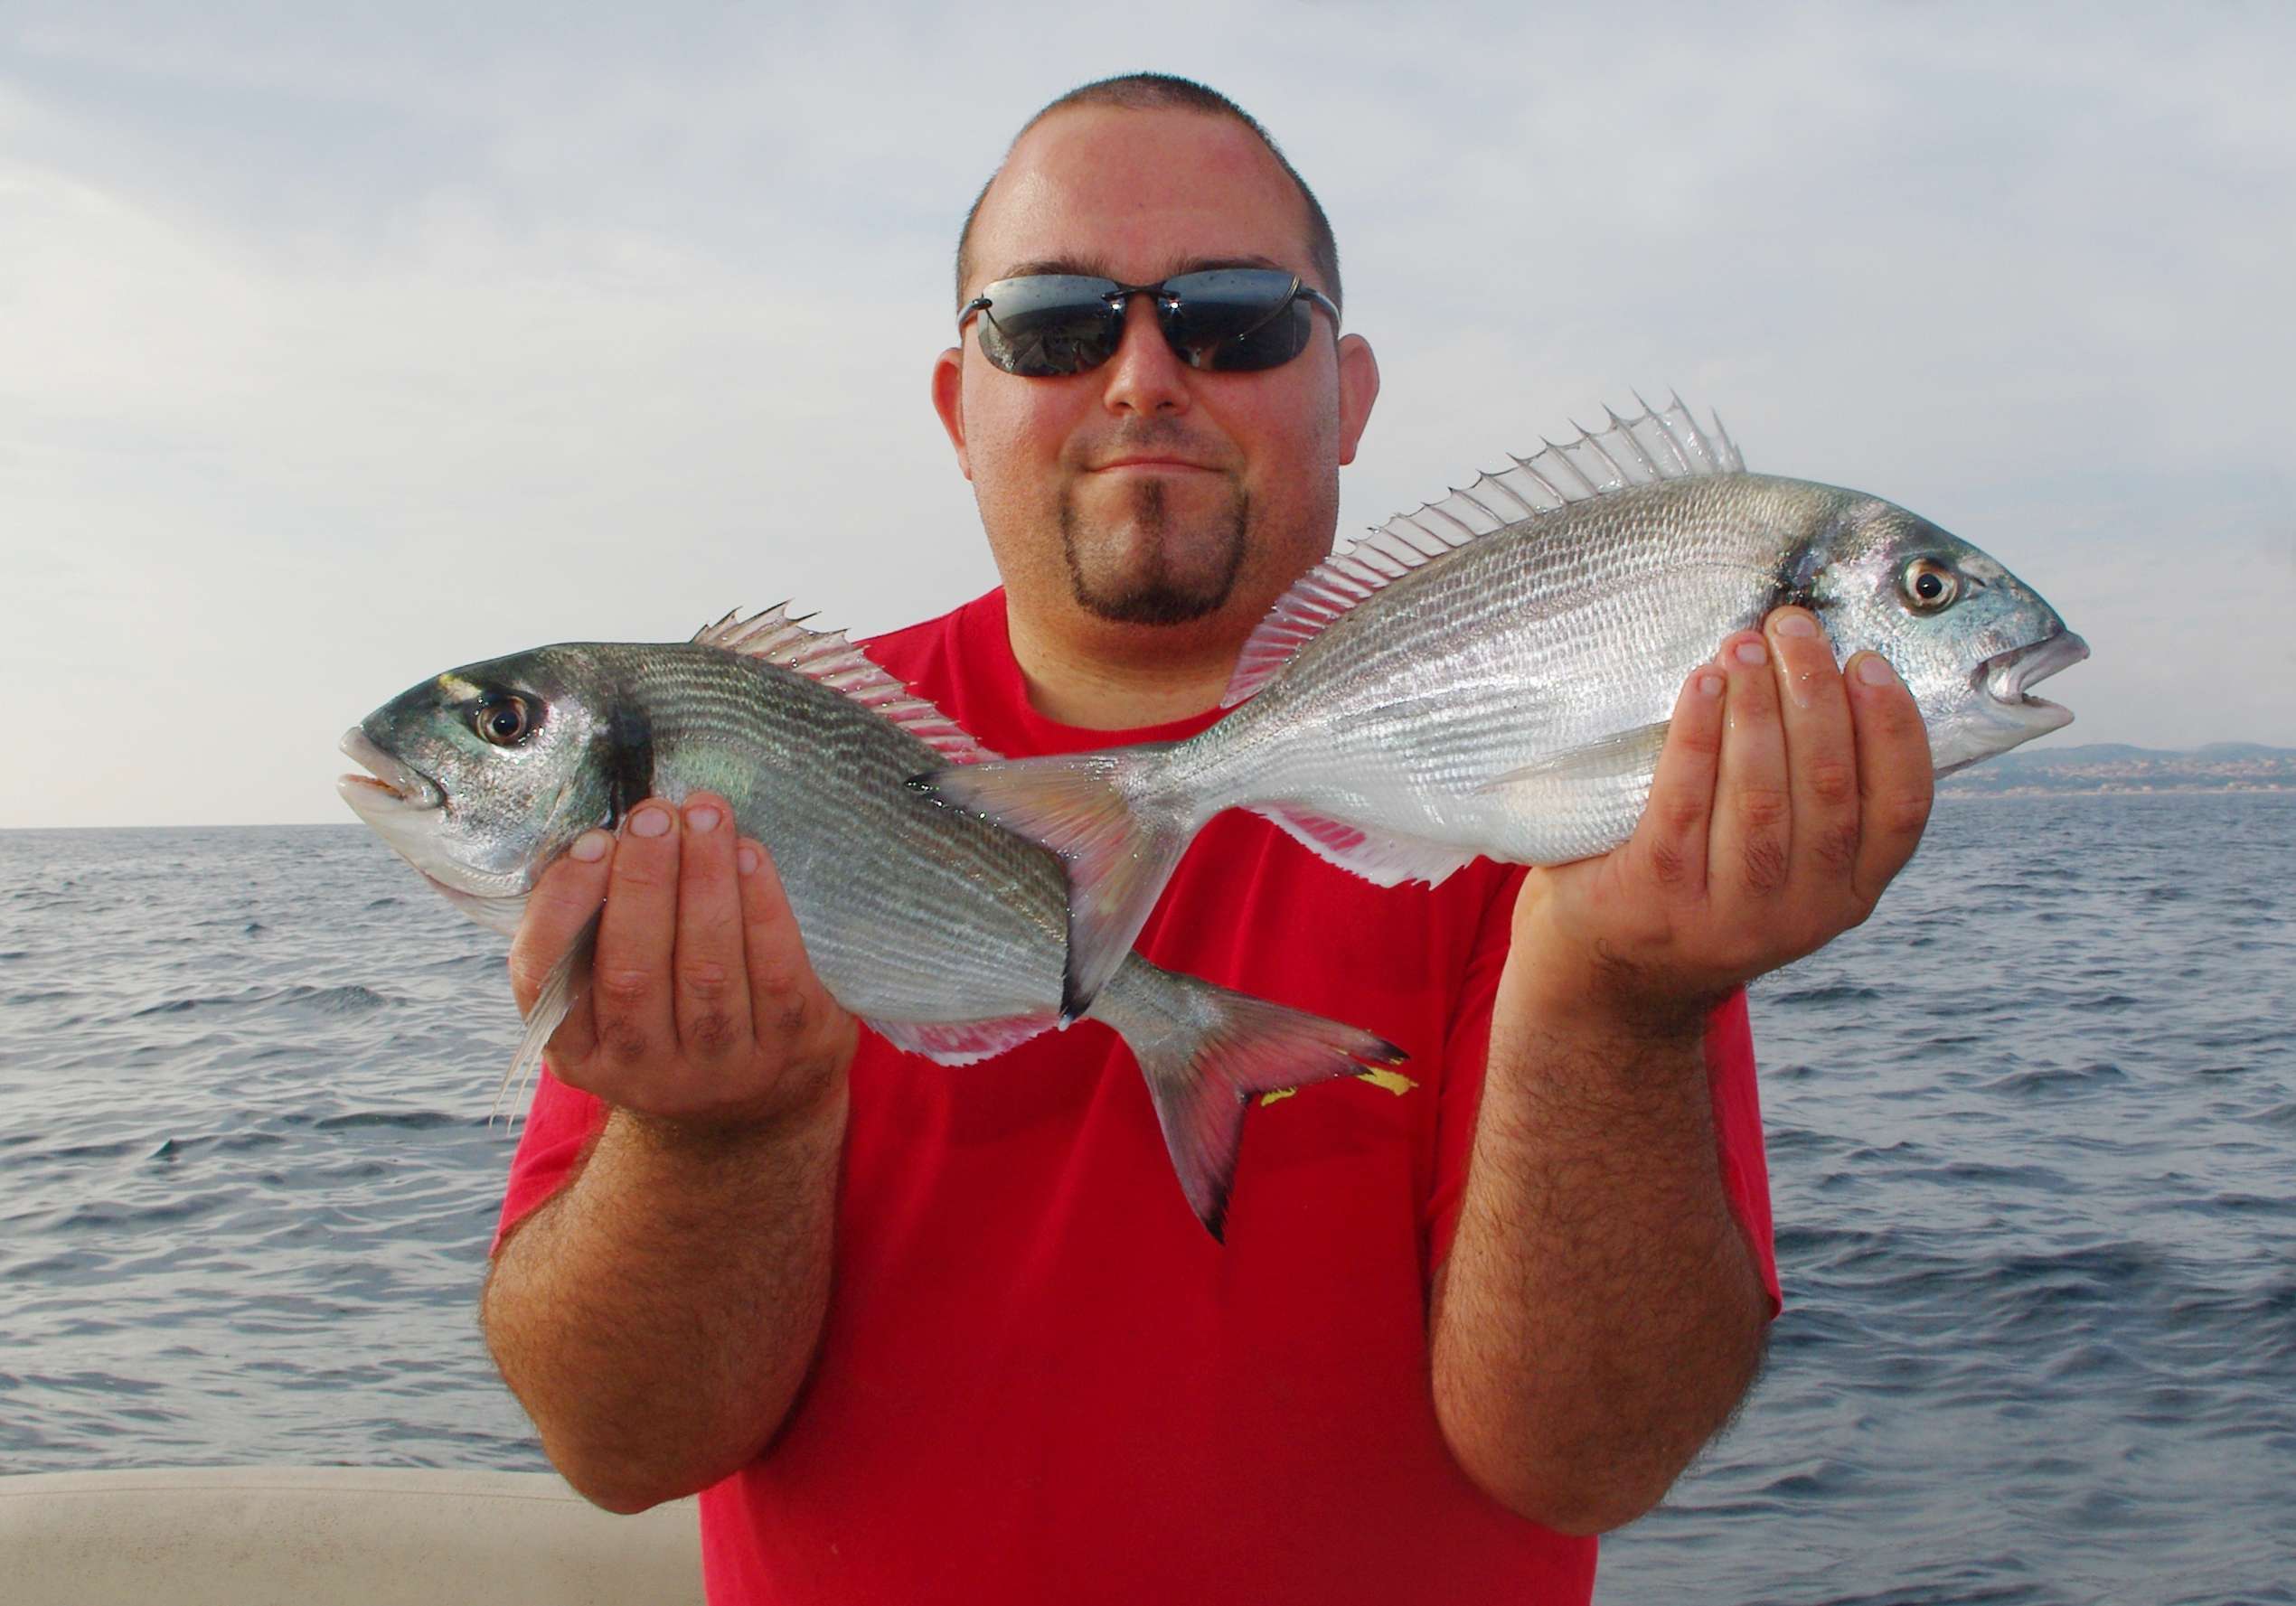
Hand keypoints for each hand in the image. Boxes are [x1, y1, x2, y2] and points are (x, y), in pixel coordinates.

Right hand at [508, 793, 856, 1131]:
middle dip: (643, 881)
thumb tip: (605, 835)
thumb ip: (595, 936)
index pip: (547, 982)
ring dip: (704, 879)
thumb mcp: (613, 1002)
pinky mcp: (789, 1048)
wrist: (760, 1105)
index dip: (563, 908)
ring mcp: (720, 1069)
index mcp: (581, 1053)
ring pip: (706, 967)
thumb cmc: (672, 1019)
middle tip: (653, 815)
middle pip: (633, 972)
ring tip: (705, 816)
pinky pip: (774, 968)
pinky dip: (761, 905)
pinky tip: (750, 855)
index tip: (592, 843)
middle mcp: (644, 1071)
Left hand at [1511, 607, 1934, 1037]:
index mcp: (1849, 893)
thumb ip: (1819, 794)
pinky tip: (1701, 685)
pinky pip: (1684, 804)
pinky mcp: (1659, 900)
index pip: (1902, 809)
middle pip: (1828, 788)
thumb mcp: (1786, 859)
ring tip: (1745, 643)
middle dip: (1814, 692)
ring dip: (1757, 706)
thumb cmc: (1705, 878)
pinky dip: (1698, 736)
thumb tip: (1831, 667)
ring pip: (1760, 796)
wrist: (1614, 970)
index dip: (1894, 729)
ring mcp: (1730, 914)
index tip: (1867, 662)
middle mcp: (1802, 913)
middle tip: (1792, 626)